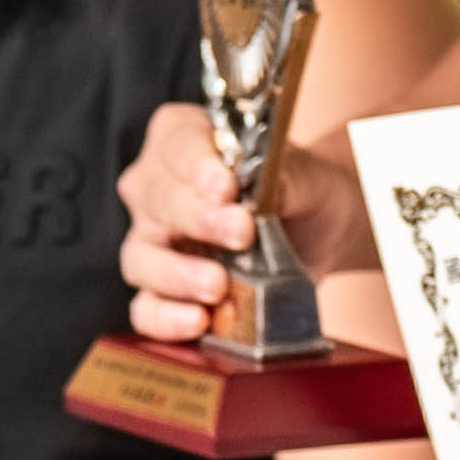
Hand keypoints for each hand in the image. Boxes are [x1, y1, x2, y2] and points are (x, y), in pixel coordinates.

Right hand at [116, 102, 374, 344]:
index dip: (196, 165)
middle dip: (198, 219)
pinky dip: (167, 318)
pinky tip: (197, 321)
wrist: (317, 231)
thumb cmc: (300, 189)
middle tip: (241, 232)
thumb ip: (282, 177)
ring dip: (178, 273)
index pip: (175, 143)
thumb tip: (261, 191)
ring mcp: (152, 243)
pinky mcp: (162, 292)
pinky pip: (146, 309)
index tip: (226, 187)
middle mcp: (155, 188)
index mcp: (182, 138)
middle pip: (156, 201)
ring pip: (142, 258)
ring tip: (218, 285)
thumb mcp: (304, 175)